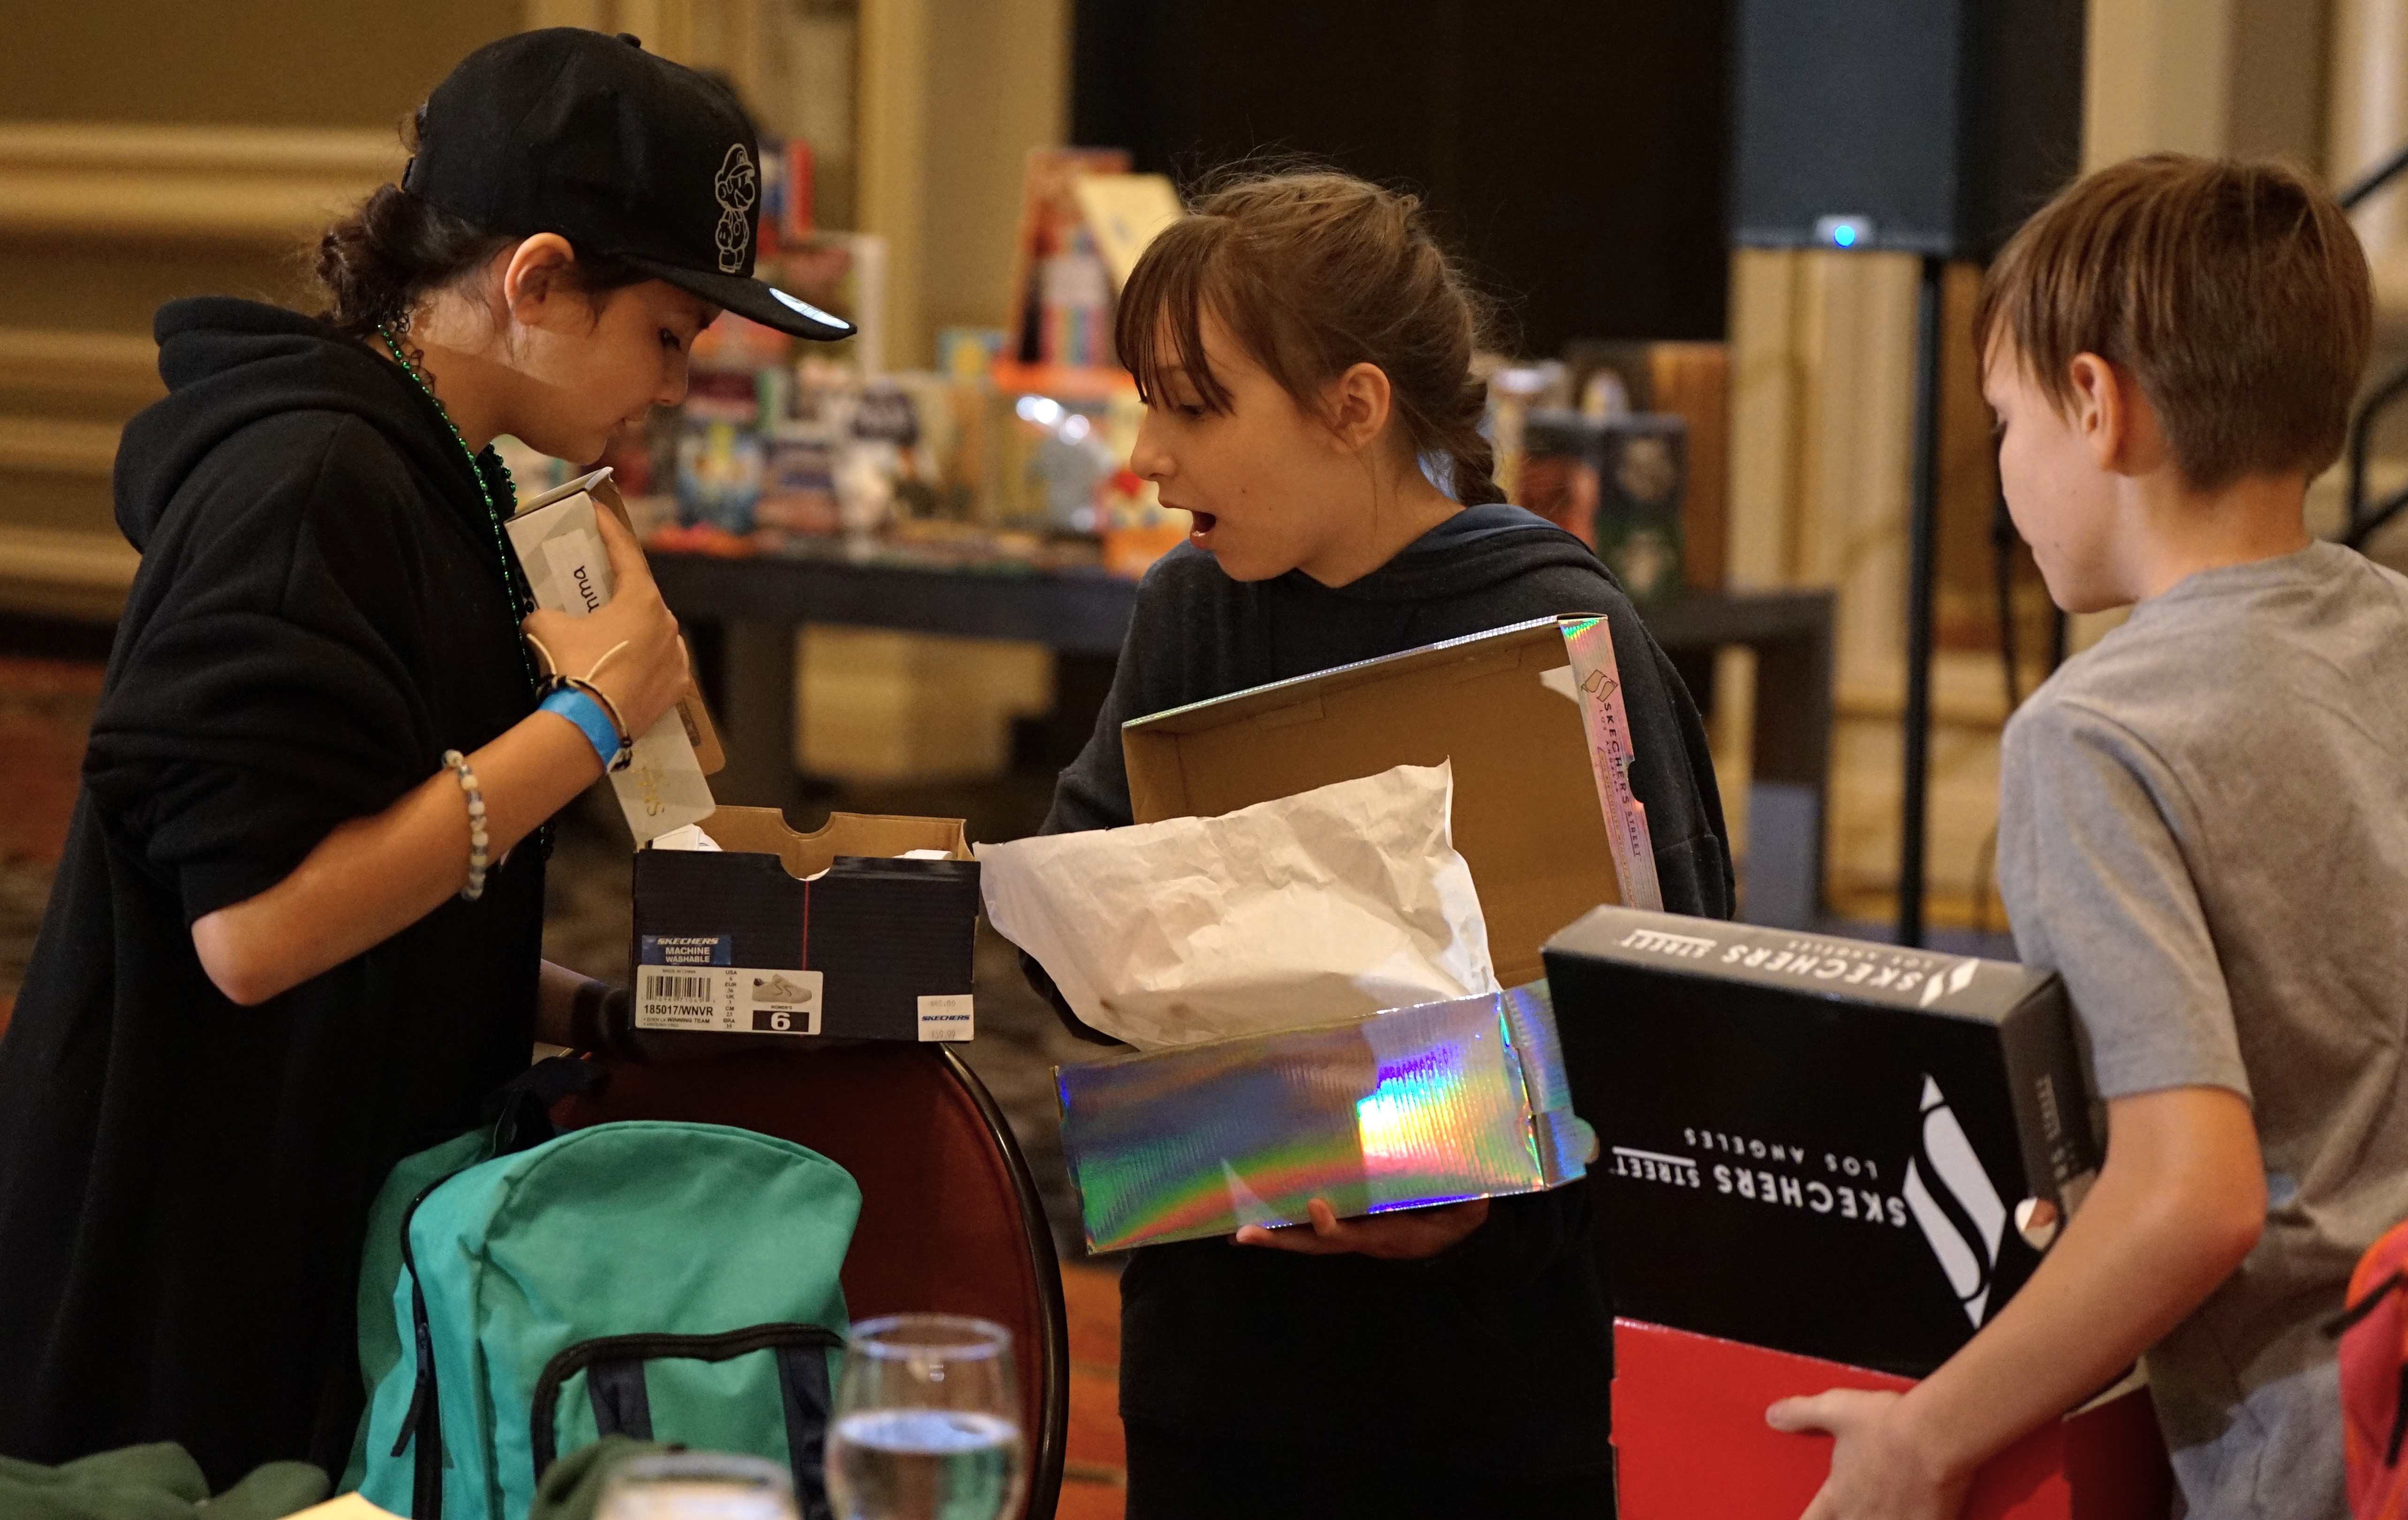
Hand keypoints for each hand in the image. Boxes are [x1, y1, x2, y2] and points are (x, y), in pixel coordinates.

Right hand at [520, 504, 690, 738]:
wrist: (586, 725)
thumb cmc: (570, 665)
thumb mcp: (544, 625)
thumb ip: (548, 610)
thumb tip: (546, 616)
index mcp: (642, 598)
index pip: (625, 552)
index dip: (608, 528)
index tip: (597, 510)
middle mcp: (667, 623)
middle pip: (642, 595)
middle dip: (618, 587)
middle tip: (597, 582)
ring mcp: (676, 656)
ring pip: (654, 630)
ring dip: (633, 626)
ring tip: (608, 632)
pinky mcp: (677, 686)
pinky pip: (660, 662)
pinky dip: (644, 657)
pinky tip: (627, 661)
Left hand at [1233, 1196, 1488, 1259]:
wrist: (1456, 1235)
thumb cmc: (1458, 1215)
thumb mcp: (1467, 1210)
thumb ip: (1467, 1202)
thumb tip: (1476, 1192)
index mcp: (1385, 1235)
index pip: (1352, 1234)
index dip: (1331, 1226)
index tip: (1316, 1205)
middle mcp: (1361, 1238)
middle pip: (1313, 1244)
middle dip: (1279, 1241)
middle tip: (1243, 1235)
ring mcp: (1352, 1234)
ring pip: (1306, 1239)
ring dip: (1273, 1236)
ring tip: (1236, 1232)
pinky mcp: (1349, 1224)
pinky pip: (1312, 1229)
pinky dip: (1285, 1226)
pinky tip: (1256, 1216)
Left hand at [1764, 1389, 1971, 1519]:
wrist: (1934, 1436)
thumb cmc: (1888, 1424)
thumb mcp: (1833, 1408)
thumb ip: (1800, 1414)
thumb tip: (1774, 1415)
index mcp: (1836, 1497)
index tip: (1811, 1517)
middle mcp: (1861, 1517)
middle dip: (1844, 1519)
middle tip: (1850, 1510)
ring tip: (1882, 1511)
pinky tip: (1909, 1514)